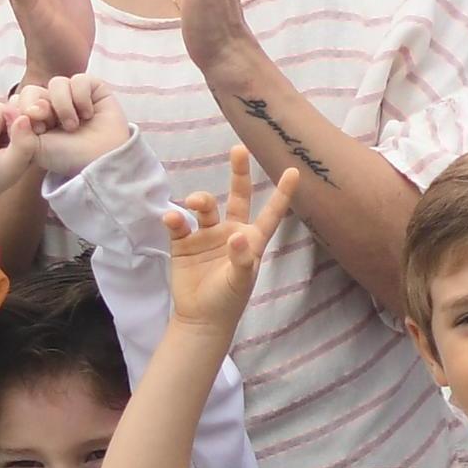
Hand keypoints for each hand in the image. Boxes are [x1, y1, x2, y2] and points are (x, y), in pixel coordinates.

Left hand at [14, 72, 130, 180]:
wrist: (100, 162)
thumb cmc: (68, 158)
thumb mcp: (34, 148)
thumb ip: (17, 129)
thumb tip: (5, 108)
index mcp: (35, 118)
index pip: (20, 99)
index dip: (24, 110)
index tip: (37, 129)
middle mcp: (53, 105)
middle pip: (35, 89)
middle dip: (41, 107)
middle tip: (51, 124)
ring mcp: (73, 95)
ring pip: (57, 83)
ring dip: (63, 105)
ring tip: (73, 125)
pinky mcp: (94, 89)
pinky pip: (80, 80)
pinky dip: (81, 98)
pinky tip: (88, 115)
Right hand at [163, 147, 303, 334]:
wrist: (200, 318)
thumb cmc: (228, 300)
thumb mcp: (240, 281)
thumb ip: (241, 258)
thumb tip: (236, 235)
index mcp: (252, 239)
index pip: (271, 213)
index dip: (282, 193)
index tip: (294, 170)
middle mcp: (230, 231)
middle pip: (237, 196)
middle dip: (238, 173)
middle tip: (238, 150)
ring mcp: (206, 235)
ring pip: (205, 207)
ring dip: (200, 199)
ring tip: (195, 203)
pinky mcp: (183, 243)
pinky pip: (179, 224)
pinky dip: (175, 219)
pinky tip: (172, 219)